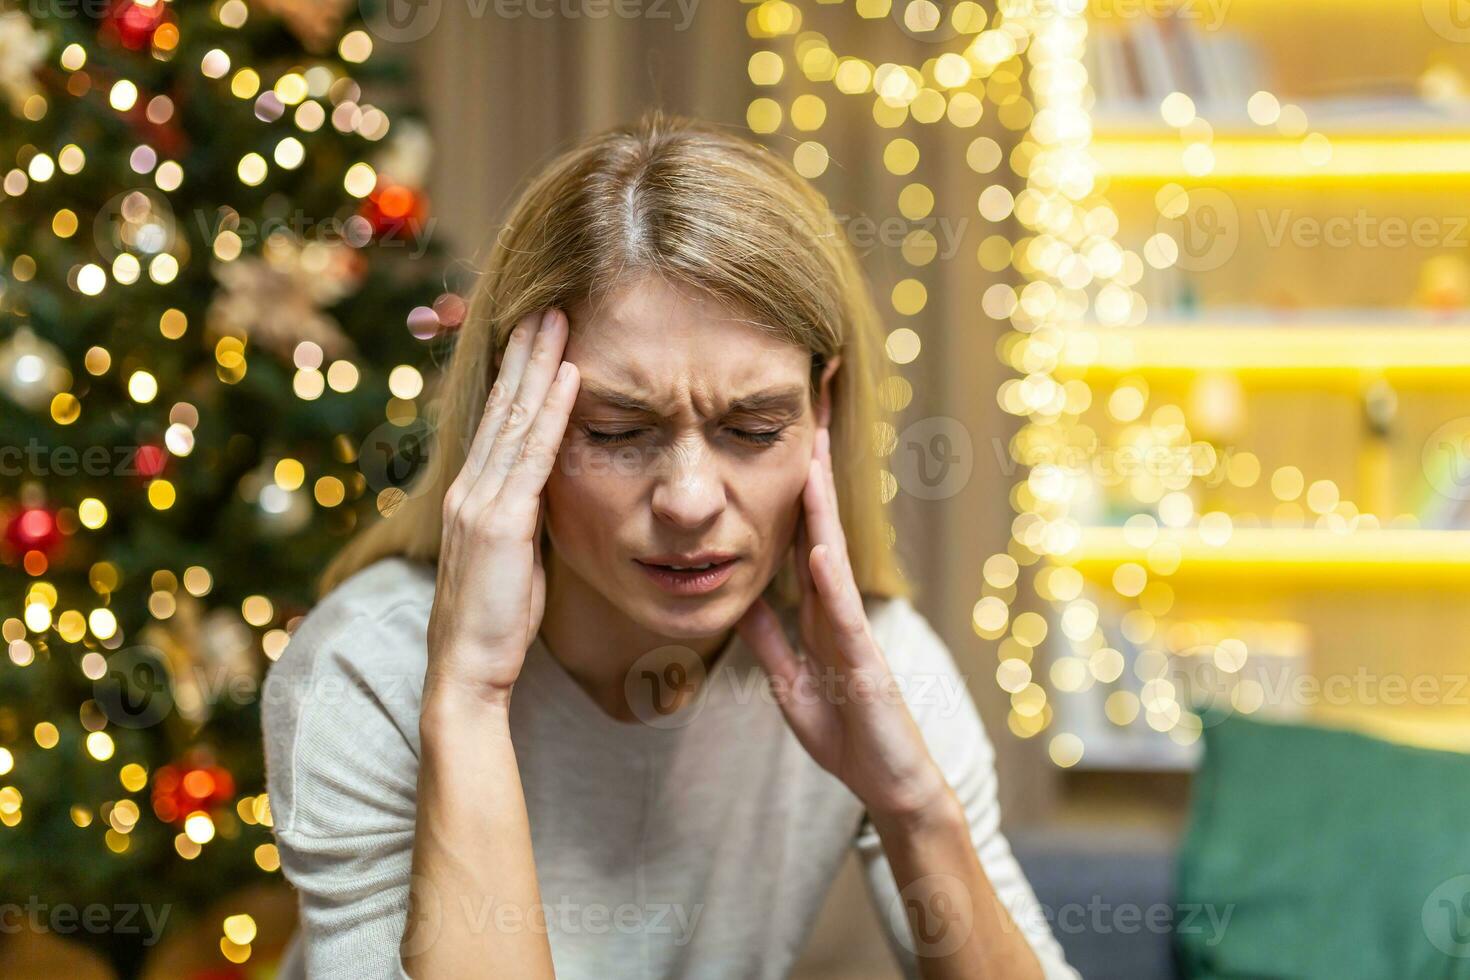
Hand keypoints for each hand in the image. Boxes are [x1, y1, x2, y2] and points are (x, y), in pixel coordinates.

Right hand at [425, 308, 578, 710]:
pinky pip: (532, 455)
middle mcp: (471, 489)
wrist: (467, 673)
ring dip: (540, 364)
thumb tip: (553, 493)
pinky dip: (553, 411)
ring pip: (515, 419)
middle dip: (526, 352)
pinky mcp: (499, 522)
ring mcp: (481, 502)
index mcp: (475, 496)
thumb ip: (529, 518)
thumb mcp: (517, 559)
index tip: (538, 334)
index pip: (499, 422)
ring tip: (560, 318)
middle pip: (503, 406)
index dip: (518, 375)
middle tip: (549, 303)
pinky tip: (571, 376)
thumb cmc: (497, 623)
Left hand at [736, 427, 950, 821]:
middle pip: (820, 526)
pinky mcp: (864, 659)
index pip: (799, 538)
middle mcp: (837, 608)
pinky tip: (819, 547)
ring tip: (812, 454)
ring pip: (833, 554)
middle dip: (813, 471)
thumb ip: (769, 640)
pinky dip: (830, 579)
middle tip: (809, 412)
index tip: (777, 441)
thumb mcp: (788, 681)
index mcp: (816, 612)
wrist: (887, 783)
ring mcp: (853, 628)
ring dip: (822, 505)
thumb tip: (738, 599)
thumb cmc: (846, 732)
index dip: (787, 491)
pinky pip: (842, 613)